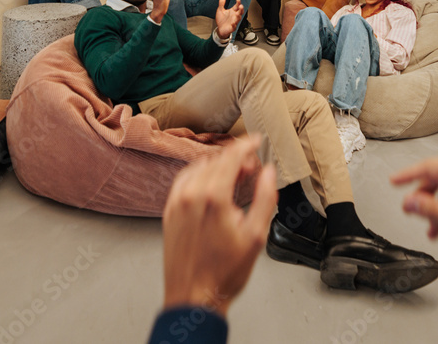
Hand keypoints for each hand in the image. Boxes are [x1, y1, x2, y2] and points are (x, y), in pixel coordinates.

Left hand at [162, 135, 276, 316]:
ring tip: (234, 177)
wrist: (193, 297)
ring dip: (218, 165)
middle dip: (236, 157)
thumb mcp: (256, 237)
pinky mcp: (169, 211)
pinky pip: (183, 180)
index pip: (231, 157)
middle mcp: (191, 195)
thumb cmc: (223, 273)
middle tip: (252, 167)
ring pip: (199, 168)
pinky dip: (199, 174)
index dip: (247, 145)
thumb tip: (268, 173)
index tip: (256, 141)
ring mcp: (177, 203)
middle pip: (216, 160)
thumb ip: (265, 199)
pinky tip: (210, 184)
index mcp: (214, 197)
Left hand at [215, 0, 242, 37]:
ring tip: (237, 14)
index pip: (237, 6)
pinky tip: (232, 23)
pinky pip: (234, 26)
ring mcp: (234, 22)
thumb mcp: (220, 10)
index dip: (238, 3)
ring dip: (238, 16)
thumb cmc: (221, 19)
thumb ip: (222, 3)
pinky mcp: (232, 27)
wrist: (220, 29)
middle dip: (241, 9)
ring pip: (238, 18)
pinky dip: (234, 25)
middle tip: (241, 6)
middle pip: (240, 12)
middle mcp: (234, 16)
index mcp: (232, 11)